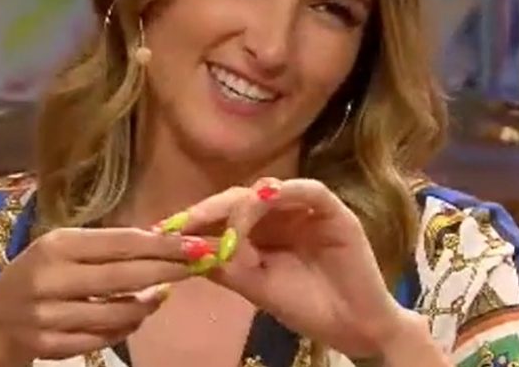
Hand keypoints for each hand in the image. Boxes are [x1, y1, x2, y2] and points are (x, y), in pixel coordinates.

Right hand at [0, 227, 208, 361]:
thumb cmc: (36, 275)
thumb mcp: (62, 250)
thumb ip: (105, 247)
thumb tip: (163, 241)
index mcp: (56, 246)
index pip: (121, 243)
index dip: (163, 245)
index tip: (196, 244)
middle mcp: (51, 278)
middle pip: (125, 277)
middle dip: (167, 271)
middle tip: (197, 266)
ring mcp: (49, 316)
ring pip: (119, 314)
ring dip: (147, 306)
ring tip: (159, 296)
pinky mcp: (50, 347)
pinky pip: (104, 339)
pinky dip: (125, 329)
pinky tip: (133, 317)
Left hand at [159, 178, 406, 358]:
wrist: (354, 329)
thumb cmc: (307, 307)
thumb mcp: (256, 287)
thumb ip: (227, 266)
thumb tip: (186, 250)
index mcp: (263, 230)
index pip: (225, 214)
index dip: (197, 218)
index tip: (165, 230)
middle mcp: (282, 213)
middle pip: (240, 198)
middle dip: (209, 209)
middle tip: (182, 223)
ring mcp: (308, 209)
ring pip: (268, 191)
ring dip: (240, 204)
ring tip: (218, 220)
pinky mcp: (333, 211)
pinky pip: (308, 191)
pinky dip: (285, 192)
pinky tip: (263, 201)